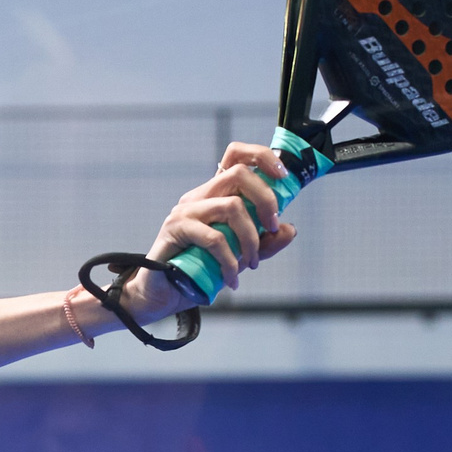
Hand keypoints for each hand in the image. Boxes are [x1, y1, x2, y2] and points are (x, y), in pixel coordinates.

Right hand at [120, 142, 300, 320]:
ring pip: (232, 206)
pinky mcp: (175, 229)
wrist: (162, 295)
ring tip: (250, 264)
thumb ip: (264, 243)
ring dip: (250, 238)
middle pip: (238, 173)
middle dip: (266, 199)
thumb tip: (289, 229)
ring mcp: (186, 211)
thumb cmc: (197, 272)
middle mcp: (200, 197)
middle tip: (272, 227)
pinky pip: (215, 238)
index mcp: (214, 195)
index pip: (235, 156)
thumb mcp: (240, 256)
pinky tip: (230, 279)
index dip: (262, 157)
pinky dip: (230, 260)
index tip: (283, 176)